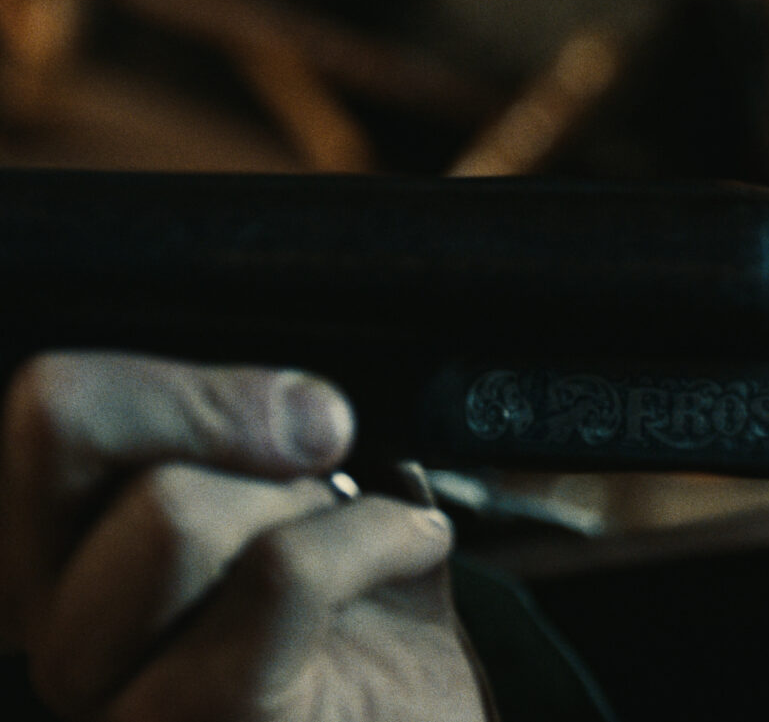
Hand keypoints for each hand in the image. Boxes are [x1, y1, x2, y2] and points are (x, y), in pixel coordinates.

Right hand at [1, 352, 484, 721]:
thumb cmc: (368, 633)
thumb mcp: (312, 503)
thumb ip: (266, 435)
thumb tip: (295, 397)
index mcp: (62, 560)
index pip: (46, 418)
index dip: (168, 384)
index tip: (292, 406)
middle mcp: (57, 629)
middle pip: (79, 448)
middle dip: (232, 426)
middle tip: (323, 466)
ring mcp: (112, 690)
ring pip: (173, 512)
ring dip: (300, 499)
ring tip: (355, 540)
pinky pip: (281, 570)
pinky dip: (378, 534)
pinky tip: (416, 548)